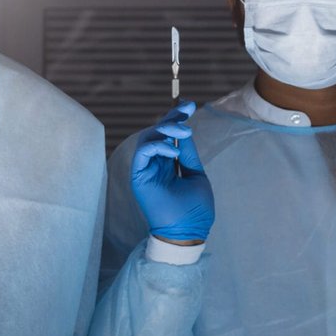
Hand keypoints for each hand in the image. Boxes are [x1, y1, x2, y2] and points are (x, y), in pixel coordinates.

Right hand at [130, 101, 213, 244]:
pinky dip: (157, 146)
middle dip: (171, 117)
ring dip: (165, 129)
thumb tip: (184, 131)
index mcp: (169, 164)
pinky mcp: (139, 177)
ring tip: (183, 132)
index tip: (189, 104)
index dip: (176, 117)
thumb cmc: (194, 208)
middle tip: (186, 109)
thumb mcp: (195, 174)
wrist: (188, 231)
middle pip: (157, 132)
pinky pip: (142, 152)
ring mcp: (146, 170)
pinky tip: (172, 151)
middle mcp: (155, 165)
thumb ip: (186, 154)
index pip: (169, 135)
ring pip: (148, 138)